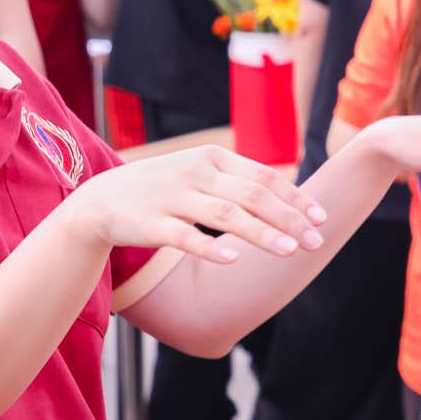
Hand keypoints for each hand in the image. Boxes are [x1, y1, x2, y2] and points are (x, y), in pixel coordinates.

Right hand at [57, 146, 328, 264]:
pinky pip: (184, 236)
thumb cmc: (162, 189)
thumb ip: (239, 181)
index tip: (320, 217)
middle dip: (289, 218)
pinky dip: (209, 248)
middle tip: (315, 240)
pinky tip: (233, 261)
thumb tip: (288, 197)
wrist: (100, 200)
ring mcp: (173, 197)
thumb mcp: (200, 173)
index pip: (264, 176)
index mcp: (213, 158)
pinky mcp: (151, 223)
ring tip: (290, 251)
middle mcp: (196, 173)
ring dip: (262, 234)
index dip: (295, 197)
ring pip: (225, 215)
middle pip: (252, 195)